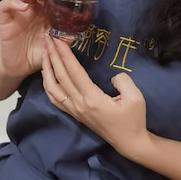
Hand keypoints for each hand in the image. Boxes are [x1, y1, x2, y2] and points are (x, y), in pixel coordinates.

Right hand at [0, 0, 79, 78]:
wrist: (20, 68)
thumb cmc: (39, 52)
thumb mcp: (57, 44)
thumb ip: (66, 35)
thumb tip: (78, 28)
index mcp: (44, 6)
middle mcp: (30, 4)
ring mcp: (17, 11)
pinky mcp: (5, 20)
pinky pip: (5, 5)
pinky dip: (13, 3)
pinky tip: (24, 7)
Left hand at [42, 37, 150, 158]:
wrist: (129, 142)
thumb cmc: (133, 119)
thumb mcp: (135, 97)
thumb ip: (122, 80)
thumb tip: (112, 75)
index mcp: (92, 98)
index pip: (74, 71)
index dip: (64, 54)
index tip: (58, 39)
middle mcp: (78, 104)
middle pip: (60, 76)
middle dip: (52, 55)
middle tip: (47, 37)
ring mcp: (74, 110)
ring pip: (52, 88)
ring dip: (47, 69)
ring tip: (44, 53)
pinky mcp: (74, 114)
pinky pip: (55, 99)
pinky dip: (48, 85)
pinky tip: (47, 74)